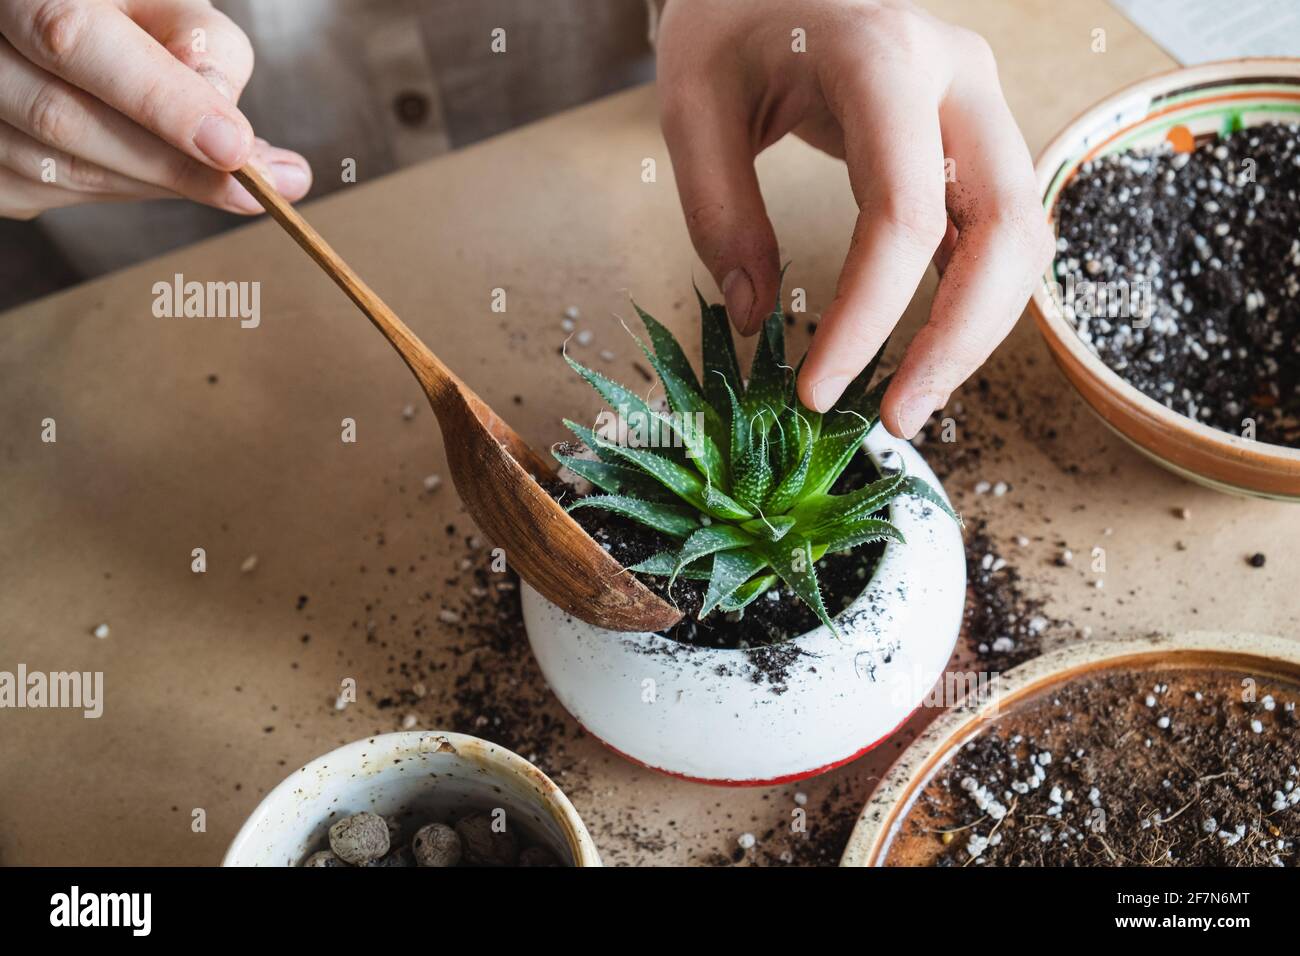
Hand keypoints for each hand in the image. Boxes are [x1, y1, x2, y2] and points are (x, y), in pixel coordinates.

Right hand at [0, 0, 309, 219]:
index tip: (236, 149)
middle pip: (66, 121)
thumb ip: (201, 47)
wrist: (47, 21)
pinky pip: (56, 196)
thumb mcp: (163, 2)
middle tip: (266, 187)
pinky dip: (128, 189)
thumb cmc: (117, 8)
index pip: (74, 41)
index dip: (159, 101)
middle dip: (176, 166)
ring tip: (229, 176)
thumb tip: (232, 135)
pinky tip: (166, 172)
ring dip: (159, 183)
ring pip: (62, 171)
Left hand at [656, 0, 1052, 437]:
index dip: (868, 320)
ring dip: (976, 331)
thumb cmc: (733, 14)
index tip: (818, 392)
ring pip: (1021, 237)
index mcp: (885, 59)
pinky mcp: (975, 134)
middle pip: (1006, 230)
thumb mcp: (693, 101)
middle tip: (897, 421)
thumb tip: (757, 320)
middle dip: (957, 342)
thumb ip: (720, 212)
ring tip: (908, 400)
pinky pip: (997, 229)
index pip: (903, 216)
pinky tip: (922, 348)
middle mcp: (958, 76)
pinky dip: (970, 297)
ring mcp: (979, 103)